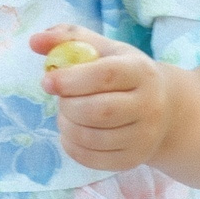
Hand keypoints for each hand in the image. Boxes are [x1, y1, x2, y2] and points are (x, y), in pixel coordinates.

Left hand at [29, 25, 176, 171]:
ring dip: (67, 127)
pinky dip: (72, 147)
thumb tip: (34, 41)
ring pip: (94, 138)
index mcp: (141, 72)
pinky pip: (93, 159)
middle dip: (68, 106)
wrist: (165, 109)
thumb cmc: (124, 73)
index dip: (71, 79)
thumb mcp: (103, 50)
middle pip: (99, 111)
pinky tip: (71, 133)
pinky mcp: (134, 159)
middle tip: (61, 100)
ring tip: (66, 115)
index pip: (106, 76)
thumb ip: (69, 39)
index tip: (47, 81)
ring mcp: (144, 136)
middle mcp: (149, 105)